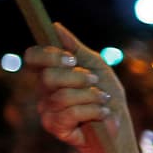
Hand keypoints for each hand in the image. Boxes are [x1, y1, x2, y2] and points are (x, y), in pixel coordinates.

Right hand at [25, 24, 121, 149]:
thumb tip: (55, 26)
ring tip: (104, 100)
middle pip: (47, 76)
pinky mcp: (54, 126)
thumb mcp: (96, 67)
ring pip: (62, 96)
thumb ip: (76, 48)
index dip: (49, 55)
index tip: (71, 59)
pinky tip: (103, 113)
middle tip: (94, 82)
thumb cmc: (107, 95)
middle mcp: (44, 90)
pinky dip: (92, 111)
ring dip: (91, 96)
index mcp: (51, 72)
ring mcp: (46, 109)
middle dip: (77, 78)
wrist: (119, 125)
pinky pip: (69, 113)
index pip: (33, 57)